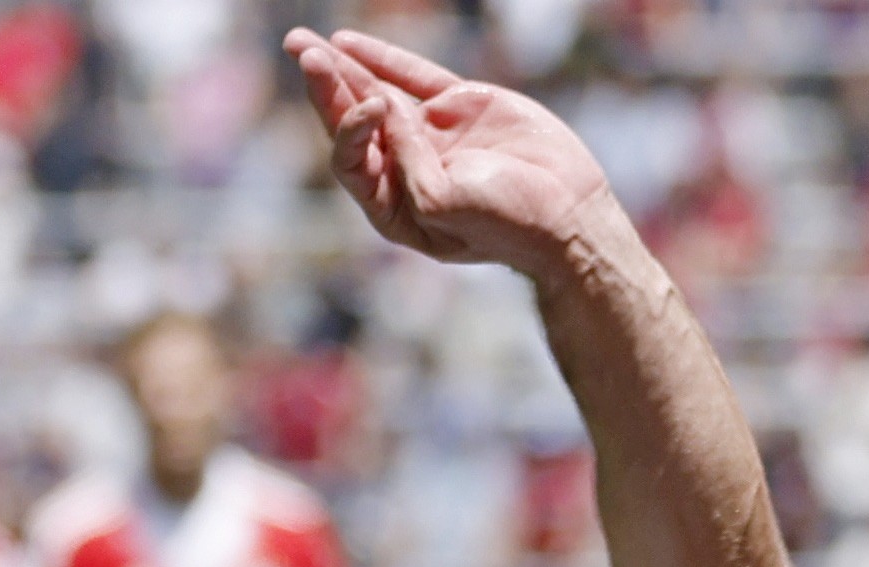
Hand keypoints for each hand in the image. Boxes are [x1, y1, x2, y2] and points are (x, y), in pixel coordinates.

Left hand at [288, 26, 626, 274]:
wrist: (568, 211)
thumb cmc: (507, 222)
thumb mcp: (446, 203)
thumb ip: (410, 161)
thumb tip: (386, 108)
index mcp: (395, 207)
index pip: (351, 161)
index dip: (350, 126)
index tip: (375, 107)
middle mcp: (406, 171)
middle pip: (352, 123)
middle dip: (325, 85)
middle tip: (299, 48)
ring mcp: (432, 138)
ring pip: (376, 94)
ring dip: (341, 68)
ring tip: (303, 42)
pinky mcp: (460, 110)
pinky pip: (413, 77)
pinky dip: (382, 59)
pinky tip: (348, 43)